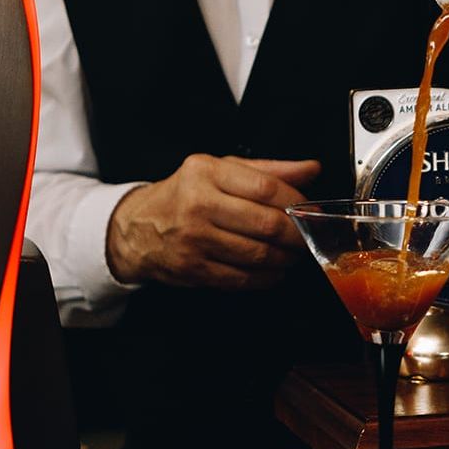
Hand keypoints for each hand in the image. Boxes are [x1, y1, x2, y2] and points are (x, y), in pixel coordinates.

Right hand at [105, 154, 321, 290]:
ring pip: (257, 254)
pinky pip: (242, 278)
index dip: (295, 202)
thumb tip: (311, 169)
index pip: (265, 187)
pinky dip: (266, 278)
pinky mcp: (193, 268)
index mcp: (207, 172)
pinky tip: (274, 270)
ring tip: (292, 254)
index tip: (307, 209)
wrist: (137, 228)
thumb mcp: (221, 169)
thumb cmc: (185, 195)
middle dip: (296, 235)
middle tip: (306, 237)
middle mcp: (198, 204)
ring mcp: (194, 239)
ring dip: (285, 259)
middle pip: (265, 224)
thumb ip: (268, 169)